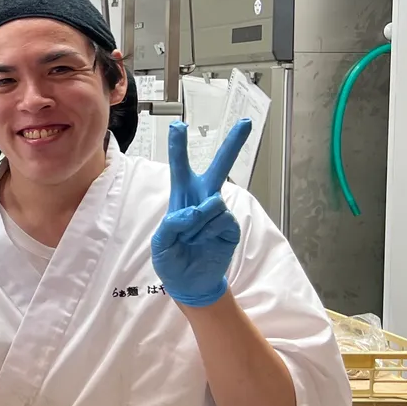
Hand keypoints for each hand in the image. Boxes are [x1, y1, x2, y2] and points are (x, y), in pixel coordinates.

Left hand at [152, 119, 250, 307]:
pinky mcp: (231, 226)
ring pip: (213, 202)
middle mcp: (203, 198)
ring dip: (199, 223)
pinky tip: (205, 241)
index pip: (180, 168)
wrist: (191, 283)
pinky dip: (209, 232)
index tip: (179, 126)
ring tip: (192, 239)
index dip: (178, 147)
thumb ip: (172, 224)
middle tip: (245, 122)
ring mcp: (219, 212)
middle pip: (218, 167)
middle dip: (233, 145)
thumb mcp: (161, 244)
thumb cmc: (172, 259)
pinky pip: (222, 219)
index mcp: (182, 197)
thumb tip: (197, 209)